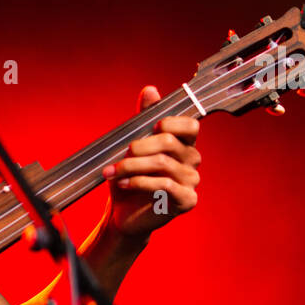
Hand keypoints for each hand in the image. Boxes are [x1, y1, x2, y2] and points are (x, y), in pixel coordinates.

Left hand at [100, 85, 201, 238]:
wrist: (124, 214)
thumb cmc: (130, 178)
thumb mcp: (132, 146)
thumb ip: (143, 119)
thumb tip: (150, 89)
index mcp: (183, 144)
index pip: (190, 125)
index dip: (171, 122)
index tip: (152, 126)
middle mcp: (192, 161)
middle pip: (170, 143)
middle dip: (140, 146)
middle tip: (122, 153)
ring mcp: (191, 181)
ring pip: (163, 164)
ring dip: (132, 166)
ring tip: (112, 172)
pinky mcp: (186, 201)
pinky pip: (164, 185)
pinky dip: (139, 182)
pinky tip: (123, 184)